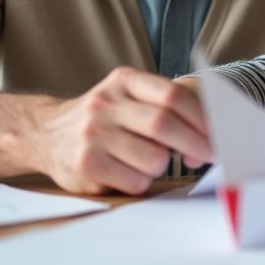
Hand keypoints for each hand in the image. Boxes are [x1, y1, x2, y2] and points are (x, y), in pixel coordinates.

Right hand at [29, 67, 210, 195]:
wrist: (45, 134)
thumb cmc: (103, 118)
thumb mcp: (127, 96)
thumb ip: (164, 107)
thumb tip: (211, 134)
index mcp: (123, 82)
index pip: (172, 95)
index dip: (202, 117)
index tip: (219, 132)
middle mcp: (105, 105)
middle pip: (164, 125)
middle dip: (196, 143)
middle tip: (209, 155)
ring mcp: (93, 135)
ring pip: (153, 158)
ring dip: (163, 166)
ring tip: (151, 161)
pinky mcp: (86, 166)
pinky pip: (135, 181)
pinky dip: (143, 181)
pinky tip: (129, 172)